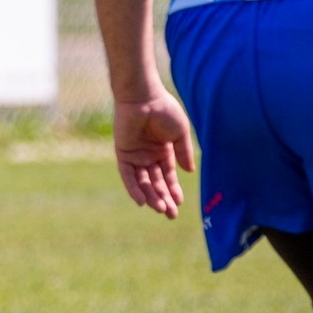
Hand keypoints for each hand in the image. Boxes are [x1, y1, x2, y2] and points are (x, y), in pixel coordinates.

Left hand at [112, 93, 196, 218]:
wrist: (144, 97)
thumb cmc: (164, 110)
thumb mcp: (180, 133)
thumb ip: (183, 152)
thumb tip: (189, 172)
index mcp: (163, 151)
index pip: (168, 176)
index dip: (173, 190)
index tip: (179, 204)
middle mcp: (148, 155)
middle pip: (156, 182)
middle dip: (163, 198)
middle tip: (171, 215)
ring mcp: (135, 155)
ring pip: (143, 181)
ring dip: (151, 196)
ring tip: (160, 209)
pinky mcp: (123, 153)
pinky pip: (127, 175)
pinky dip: (133, 188)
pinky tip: (141, 201)